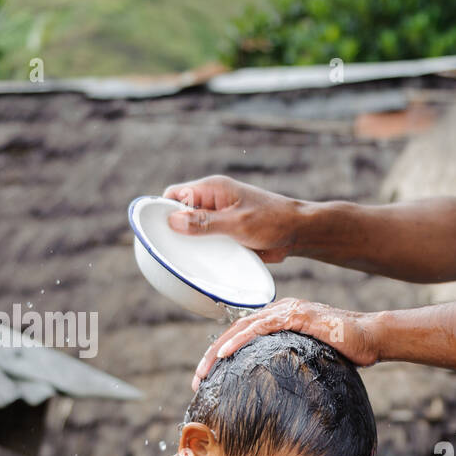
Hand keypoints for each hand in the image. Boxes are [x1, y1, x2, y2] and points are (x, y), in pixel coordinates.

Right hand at [162, 175, 300, 263]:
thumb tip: (173, 221)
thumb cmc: (273, 221)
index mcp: (212, 190)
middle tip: (168, 251)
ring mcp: (220, 220)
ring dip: (191, 245)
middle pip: (181, 215)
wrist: (299, 234)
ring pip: (194, 232)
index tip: (156, 231)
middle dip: (175, 231)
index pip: (175, 195)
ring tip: (183, 261)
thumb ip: (206, 223)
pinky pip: (209, 243)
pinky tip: (200, 266)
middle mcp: (213, 203)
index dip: (163, 210)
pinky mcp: (228, 235)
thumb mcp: (237, 223)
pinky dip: (205, 253)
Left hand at [192, 297, 378, 388]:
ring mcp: (288, 310)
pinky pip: (261, 327)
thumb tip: (281, 392)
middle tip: (197, 380)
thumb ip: (294, 365)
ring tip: (204, 372)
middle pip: (235, 330)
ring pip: (242, 328)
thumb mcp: (313, 358)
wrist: (373, 337)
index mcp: (281, 319)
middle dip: (212, 356)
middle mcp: (280, 310)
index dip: (222, 355)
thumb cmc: (349, 350)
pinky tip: (225, 354)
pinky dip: (240, 340)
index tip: (208, 379)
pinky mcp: (297, 315)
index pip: (243, 334)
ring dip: (219, 350)